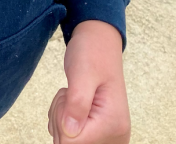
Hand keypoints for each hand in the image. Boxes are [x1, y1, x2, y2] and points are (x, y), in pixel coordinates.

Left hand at [48, 20, 129, 143]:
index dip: (61, 120)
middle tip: (70, 95)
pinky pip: (69, 137)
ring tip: (72, 96)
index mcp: (112, 124)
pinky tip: (73, 103)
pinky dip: (63, 120)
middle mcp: (115, 135)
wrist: (99, 43)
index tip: (69, 98)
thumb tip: (69, 133)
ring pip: (66, 140)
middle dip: (60, 120)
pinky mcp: (100, 132)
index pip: (72, 142)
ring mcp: (108, 135)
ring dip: (60, 118)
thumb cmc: (92, 53)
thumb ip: (77, 103)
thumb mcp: (81, 74)